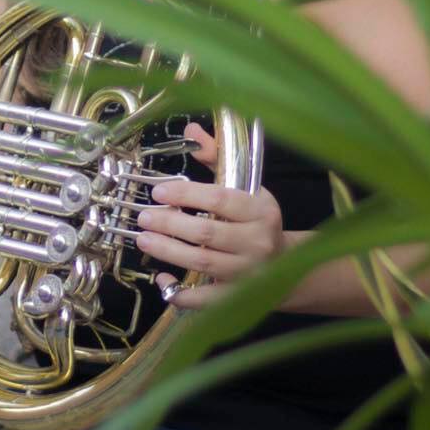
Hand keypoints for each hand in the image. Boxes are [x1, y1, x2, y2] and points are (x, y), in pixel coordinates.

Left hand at [135, 122, 283, 308]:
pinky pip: (205, 300)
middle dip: (170, 223)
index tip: (159, 190)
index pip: (221, 200)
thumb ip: (217, 158)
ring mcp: (248, 273)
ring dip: (168, 251)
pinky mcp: (237, 296)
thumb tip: (192, 129)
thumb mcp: (245, 187)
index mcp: (261, 210)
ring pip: (202, 263)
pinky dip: (180, 293)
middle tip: (144, 215)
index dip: (187, 194)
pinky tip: (161, 280)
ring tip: (143, 238)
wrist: (287, 263)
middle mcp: (257, 242)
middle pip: (206, 233)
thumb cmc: (257, 220)